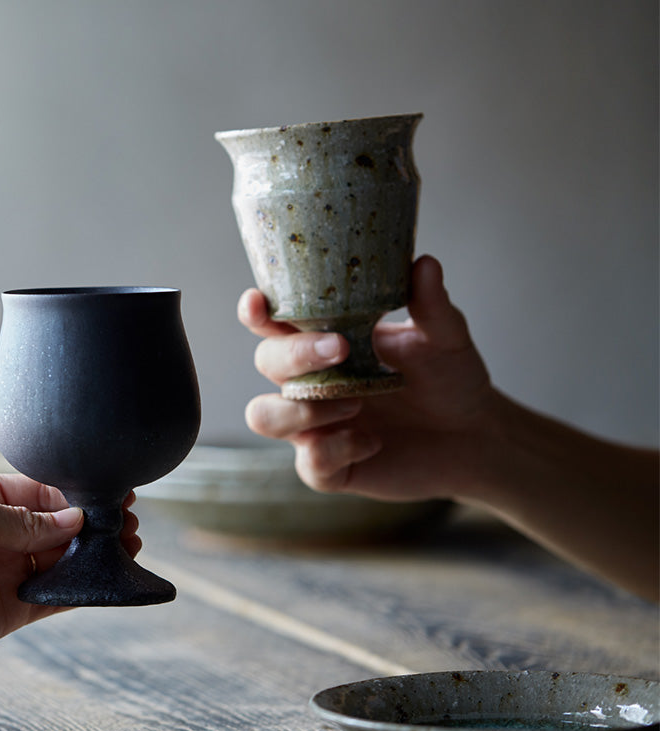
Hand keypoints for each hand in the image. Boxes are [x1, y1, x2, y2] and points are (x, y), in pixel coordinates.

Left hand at [0, 472, 140, 670]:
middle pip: (60, 524)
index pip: (43, 491)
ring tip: (129, 550)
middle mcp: (0, 532)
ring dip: (96, 556)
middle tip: (128, 524)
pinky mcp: (14, 606)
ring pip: (65, 559)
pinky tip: (108, 582)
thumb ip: (21, 519)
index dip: (77, 493)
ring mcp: (9, 569)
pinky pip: (57, 595)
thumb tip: (73, 520)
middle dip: (95, 523)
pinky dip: (84, 590)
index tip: (113, 494)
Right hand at [239, 255, 496, 500]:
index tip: (257, 301)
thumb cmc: (450, 377)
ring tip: (354, 405)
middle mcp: (308, 383)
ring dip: (300, 408)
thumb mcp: (445, 337)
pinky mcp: (328, 467)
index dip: (255, 313)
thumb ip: (431, 305)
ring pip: (263, 417)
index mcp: (323, 342)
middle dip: (294, 356)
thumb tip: (425, 263)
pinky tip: (373, 441)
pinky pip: (309, 461)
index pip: (273, 324)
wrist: (475, 436)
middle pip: (265, 363)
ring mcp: (313, 426)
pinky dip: (337, 449)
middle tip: (341, 349)